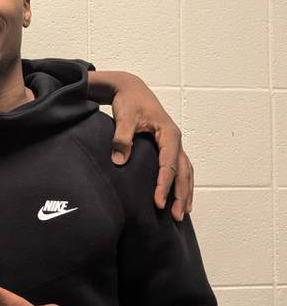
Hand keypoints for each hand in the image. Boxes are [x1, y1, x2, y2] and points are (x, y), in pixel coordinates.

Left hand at [109, 73, 192, 220]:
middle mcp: (176, 140)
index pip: (169, 164)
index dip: (164, 185)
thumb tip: (119, 162)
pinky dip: (182, 184)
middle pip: (184, 172)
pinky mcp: (168, 147)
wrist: (131, 89)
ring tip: (183, 214)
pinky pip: (180, 169)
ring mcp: (174, 144)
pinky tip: (178, 198)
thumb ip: (121, 139)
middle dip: (182, 195)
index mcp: (169, 133)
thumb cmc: (129, 102)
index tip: (158, 203)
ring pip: (186, 172)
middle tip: (177, 216)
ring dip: (185, 192)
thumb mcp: (124, 118)